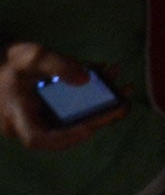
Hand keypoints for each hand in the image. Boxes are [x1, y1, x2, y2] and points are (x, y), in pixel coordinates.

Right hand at [0, 44, 125, 150]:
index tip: (89, 129)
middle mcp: (26, 124)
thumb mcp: (33, 56)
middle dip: (96, 119)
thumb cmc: (10, 60)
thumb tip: (87, 79)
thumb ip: (58, 66)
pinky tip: (106, 75)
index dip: (64, 138)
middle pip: (63, 131)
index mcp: (16, 114)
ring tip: (123, 86)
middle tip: (124, 103)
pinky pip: (70, 109)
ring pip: (70, 120)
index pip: (37, 138)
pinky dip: (89, 96)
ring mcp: (36, 119)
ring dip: (98, 106)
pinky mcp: (46, 111)